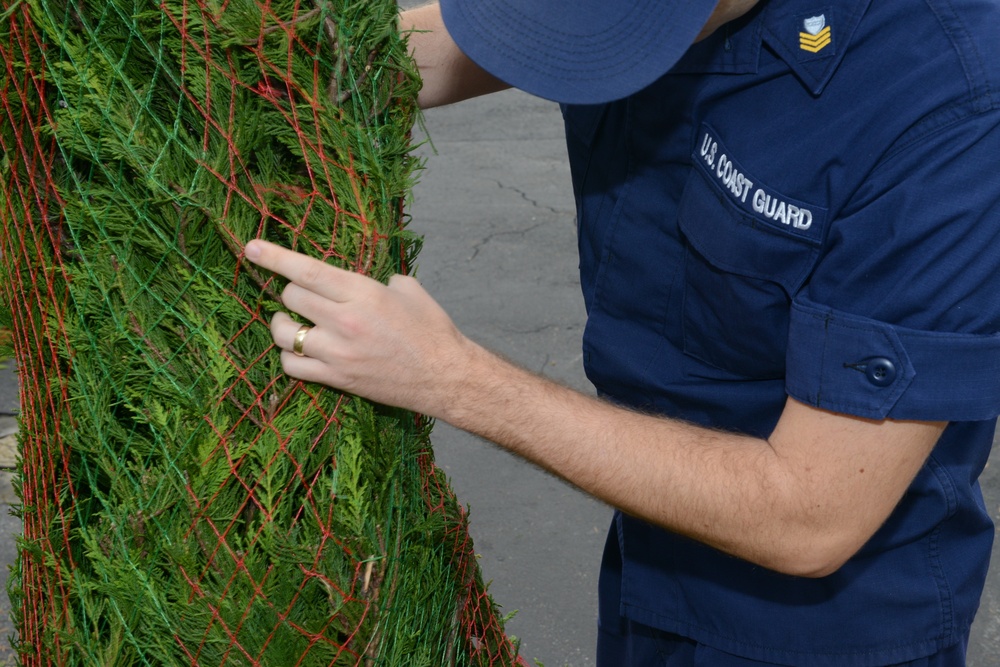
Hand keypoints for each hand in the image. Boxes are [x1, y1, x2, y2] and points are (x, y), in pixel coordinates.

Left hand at [244, 239, 474, 415]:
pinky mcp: (336, 378)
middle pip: (290, 298)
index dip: (274, 257)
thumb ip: (377, 281)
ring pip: (284, 333)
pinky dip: (292, 357)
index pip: (306, 270)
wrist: (445, 376)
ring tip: (296, 324)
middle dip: (293, 293)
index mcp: (363, 293)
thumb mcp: (408, 290)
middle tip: (306, 297)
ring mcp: (338, 353)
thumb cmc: (431, 330)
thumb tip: (360, 281)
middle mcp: (345, 320)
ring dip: (285, 325)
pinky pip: (293, 366)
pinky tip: (304, 351)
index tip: (252, 247)